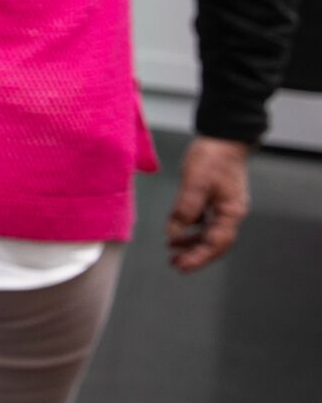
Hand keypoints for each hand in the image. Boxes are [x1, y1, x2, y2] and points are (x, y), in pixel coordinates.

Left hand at [167, 136, 250, 272]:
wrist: (223, 136)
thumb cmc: (212, 157)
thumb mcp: (195, 182)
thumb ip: (185, 209)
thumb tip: (174, 232)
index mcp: (230, 212)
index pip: (215, 244)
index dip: (198, 258)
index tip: (181, 266)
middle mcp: (230, 213)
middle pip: (215, 243)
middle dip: (195, 255)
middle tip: (175, 264)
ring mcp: (224, 206)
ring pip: (209, 233)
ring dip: (192, 243)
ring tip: (172, 249)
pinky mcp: (216, 198)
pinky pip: (205, 221)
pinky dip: (192, 228)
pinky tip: (178, 229)